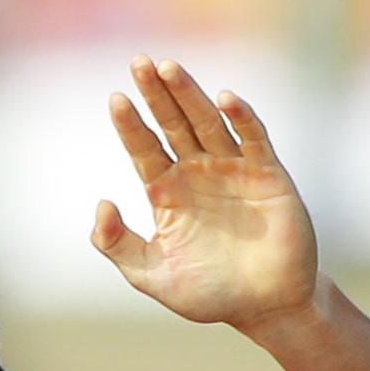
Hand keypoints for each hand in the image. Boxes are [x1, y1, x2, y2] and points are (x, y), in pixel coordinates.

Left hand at [91, 56, 319, 332]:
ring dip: (189, 94)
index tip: (116, 100)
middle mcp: (197, 172)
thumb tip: (101, 205)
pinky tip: (225, 99)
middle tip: (139, 63)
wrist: (266, 307)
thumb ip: (118, 246)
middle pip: (172, 123)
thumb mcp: (153, 276)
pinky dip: (241, 117)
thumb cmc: (209, 293)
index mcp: (167, 192)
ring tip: (169, 68)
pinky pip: (253, 137)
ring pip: (207, 121)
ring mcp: (232, 168)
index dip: (131, 124)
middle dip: (156, 94)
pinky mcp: (267, 173)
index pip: (144, 148)